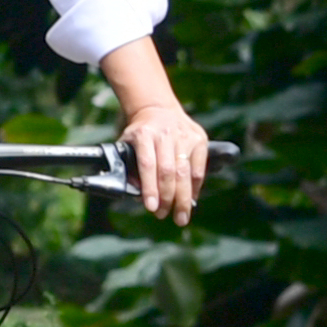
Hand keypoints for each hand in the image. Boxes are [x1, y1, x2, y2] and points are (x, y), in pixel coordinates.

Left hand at [119, 99, 210, 223]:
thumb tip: (136, 193)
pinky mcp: (199, 139)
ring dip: (183, 198)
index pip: (147, 164)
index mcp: (143, 134)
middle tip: (165, 215)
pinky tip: (191, 200)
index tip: (151, 207)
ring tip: (180, 216)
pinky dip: (195, 188)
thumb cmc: (140, 134)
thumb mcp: (127, 144)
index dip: (149, 187)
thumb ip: (128, 167)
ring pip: (185, 172)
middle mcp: (164, 134)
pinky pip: (199, 169)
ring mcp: (184, 136)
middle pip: (168, 171)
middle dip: (167, 198)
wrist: (158, 110)